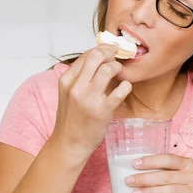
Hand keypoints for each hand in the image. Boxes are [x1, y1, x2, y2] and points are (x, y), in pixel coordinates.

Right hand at [53, 45, 131, 159]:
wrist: (69, 143)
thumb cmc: (71, 118)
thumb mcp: (68, 93)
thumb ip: (79, 77)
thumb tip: (98, 59)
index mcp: (66, 80)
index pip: (86, 55)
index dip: (102, 49)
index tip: (111, 50)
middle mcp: (76, 87)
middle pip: (96, 56)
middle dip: (111, 52)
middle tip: (118, 56)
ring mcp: (89, 99)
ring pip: (108, 69)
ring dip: (118, 68)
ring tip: (119, 74)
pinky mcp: (102, 111)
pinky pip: (120, 91)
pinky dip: (126, 86)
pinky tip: (124, 88)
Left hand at [125, 154, 192, 192]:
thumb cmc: (186, 188)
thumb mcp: (180, 175)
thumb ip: (164, 172)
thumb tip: (135, 172)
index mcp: (187, 164)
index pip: (168, 159)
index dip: (151, 161)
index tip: (135, 164)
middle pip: (167, 176)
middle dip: (146, 178)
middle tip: (129, 181)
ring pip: (172, 190)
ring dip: (152, 192)